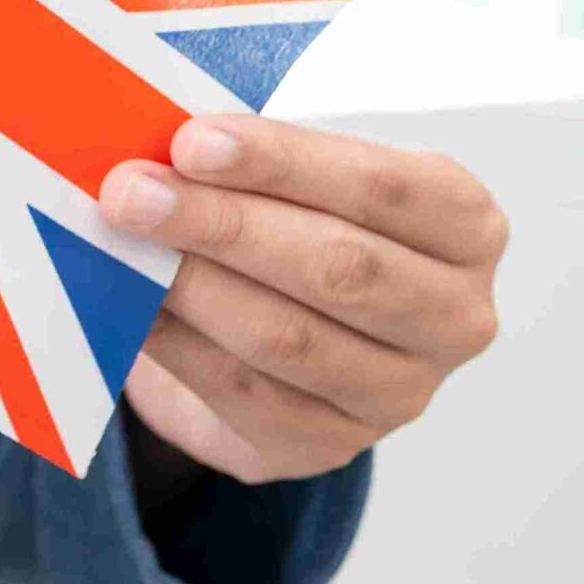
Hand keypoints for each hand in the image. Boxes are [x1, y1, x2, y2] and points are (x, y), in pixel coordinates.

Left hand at [99, 118, 503, 486]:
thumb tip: (158, 153)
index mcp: (464, 224)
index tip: (190, 141)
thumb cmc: (299, 233)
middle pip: (337, 265)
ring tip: (120, 247)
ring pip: (289, 337)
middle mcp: (454, 314)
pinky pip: (245, 394)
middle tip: (130, 194)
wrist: (286, 347)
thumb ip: (255, 168)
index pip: (379, 187)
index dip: (282, 162)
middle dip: (222, 224)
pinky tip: (130, 310)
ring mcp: (403, 392)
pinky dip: (179, 346)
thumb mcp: (303, 187)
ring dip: (191, 288)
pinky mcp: (332, 443)